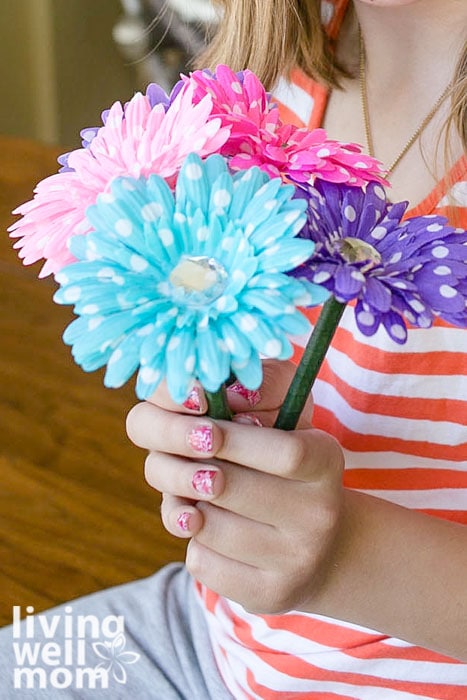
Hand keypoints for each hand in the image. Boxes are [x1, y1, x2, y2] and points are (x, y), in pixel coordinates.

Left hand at [126, 360, 344, 613]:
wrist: (321, 547)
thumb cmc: (283, 470)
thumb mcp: (282, 425)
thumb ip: (246, 400)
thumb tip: (193, 393)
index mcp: (325, 461)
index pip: (283, 452)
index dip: (234, 439)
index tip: (200, 427)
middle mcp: (319, 514)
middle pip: (229, 486)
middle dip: (186, 467)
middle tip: (177, 458)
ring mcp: (296, 560)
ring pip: (207, 525)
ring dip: (185, 503)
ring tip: (193, 493)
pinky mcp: (269, 594)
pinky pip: (202, 561)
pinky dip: (193, 540)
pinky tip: (210, 529)